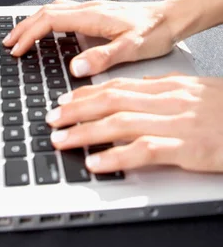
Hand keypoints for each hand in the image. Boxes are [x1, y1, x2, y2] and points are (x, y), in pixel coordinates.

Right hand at [4, 0, 179, 76]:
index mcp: (92, 16)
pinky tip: (48, 29)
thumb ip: (103, 58)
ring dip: (33, 22)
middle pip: (45, 13)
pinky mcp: (96, 14)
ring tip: (20, 36)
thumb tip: (75, 68)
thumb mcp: (132, 48)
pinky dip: (47, 21)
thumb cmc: (156, 31)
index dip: (29, 35)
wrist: (171, 18)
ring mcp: (91, 10)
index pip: (49, 21)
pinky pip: (63, 13)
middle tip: (8, 43)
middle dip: (23, 28)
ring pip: (53, 11)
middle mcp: (88, 9)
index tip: (16, 49)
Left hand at [45, 75, 222, 172]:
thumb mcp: (194, 89)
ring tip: (62, 140)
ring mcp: (176, 123)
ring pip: (120, 123)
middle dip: (76, 110)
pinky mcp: (187, 147)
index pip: (117, 86)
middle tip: (51, 118)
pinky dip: (116, 155)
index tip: (63, 100)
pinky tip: (96, 162)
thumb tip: (136, 84)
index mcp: (166, 87)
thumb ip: (163, 87)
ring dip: (86, 132)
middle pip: (111, 100)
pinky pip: (144, 150)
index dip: (85, 94)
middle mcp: (166, 101)